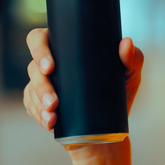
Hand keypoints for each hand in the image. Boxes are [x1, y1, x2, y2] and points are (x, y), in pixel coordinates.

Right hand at [22, 28, 143, 141]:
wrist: (112, 127)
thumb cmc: (120, 91)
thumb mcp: (129, 74)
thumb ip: (132, 57)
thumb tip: (127, 43)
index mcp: (66, 47)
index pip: (40, 38)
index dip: (39, 48)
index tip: (51, 65)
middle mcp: (50, 63)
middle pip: (33, 66)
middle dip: (40, 83)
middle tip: (54, 99)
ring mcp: (42, 84)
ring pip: (31, 89)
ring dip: (40, 102)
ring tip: (53, 113)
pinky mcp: (39, 104)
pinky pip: (31, 107)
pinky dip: (39, 115)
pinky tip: (49, 122)